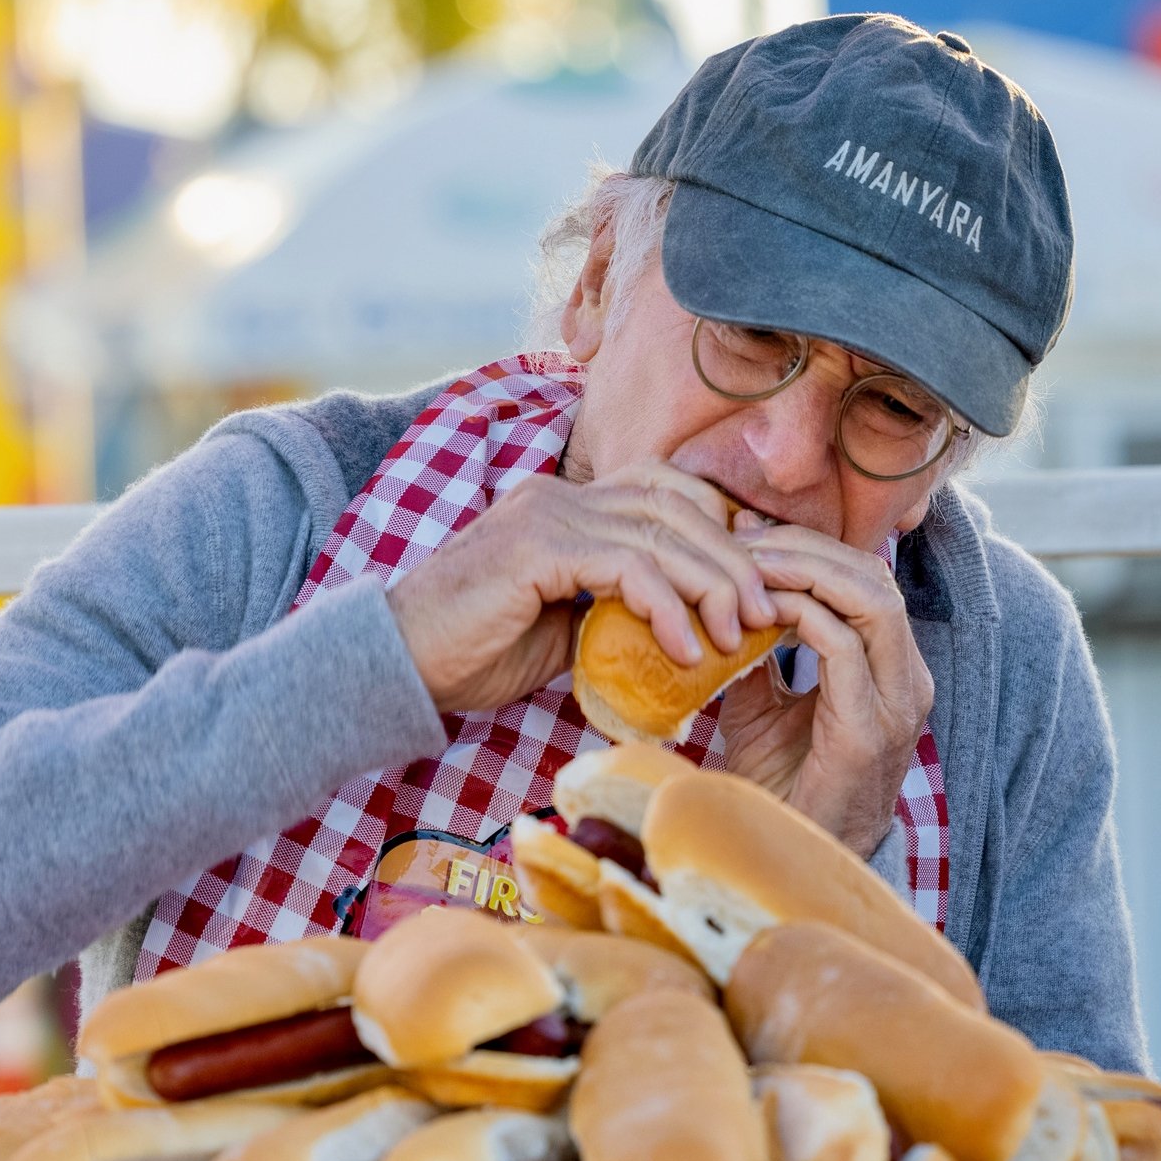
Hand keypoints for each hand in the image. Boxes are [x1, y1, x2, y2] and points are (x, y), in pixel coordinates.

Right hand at [387, 462, 772, 714]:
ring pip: (662, 531)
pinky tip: (687, 649)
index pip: (667, 492)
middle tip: (766, 613)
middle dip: (733, 559)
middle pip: (678, 505)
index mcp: (568, 504)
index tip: (754, 585)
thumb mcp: (565, 629)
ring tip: (738, 635)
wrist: (394, 668)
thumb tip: (680, 627)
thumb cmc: (473, 654)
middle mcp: (560, 494)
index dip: (720, 531)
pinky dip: (667, 606)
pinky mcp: (536, 547)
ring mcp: (546, 514)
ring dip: (712, 584)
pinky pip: (627, 566)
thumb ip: (615, 610)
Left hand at [711, 514, 934, 852]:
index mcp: (892, 669)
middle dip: (805, 548)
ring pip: (870, 599)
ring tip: (745, 565)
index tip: (747, 535)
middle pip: (874, 576)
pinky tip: (753, 614)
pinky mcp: (869, 731)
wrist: (792, 863)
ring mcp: (898, 705)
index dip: (810, 548)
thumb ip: (756, 653)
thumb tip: (722, 595)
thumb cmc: (782, 788)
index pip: (868, 579)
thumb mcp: (762, 705)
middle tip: (741, 538)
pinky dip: (797, 616)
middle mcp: (909, 680)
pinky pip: (841, 646)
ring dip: (802, 572)